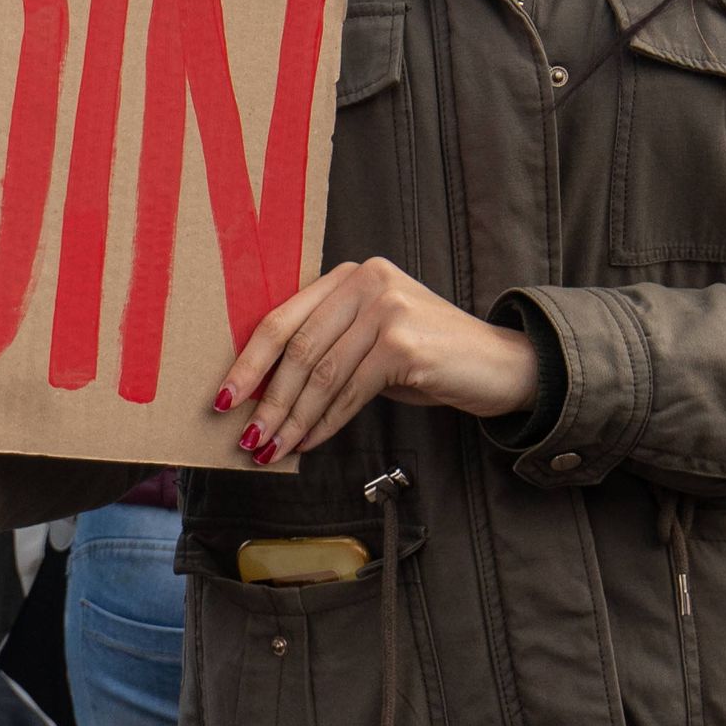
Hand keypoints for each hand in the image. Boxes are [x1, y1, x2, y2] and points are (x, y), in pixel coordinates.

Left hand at [213, 258, 536, 465]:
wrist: (501, 366)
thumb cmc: (429, 359)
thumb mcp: (370, 342)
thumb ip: (326, 349)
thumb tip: (264, 394)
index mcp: (350, 275)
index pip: (283, 319)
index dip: (249, 361)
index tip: (224, 397)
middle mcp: (366, 281)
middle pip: (298, 349)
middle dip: (267, 399)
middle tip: (247, 437)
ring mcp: (387, 309)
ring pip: (321, 375)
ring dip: (292, 419)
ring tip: (273, 449)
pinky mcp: (404, 343)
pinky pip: (349, 392)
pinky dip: (324, 423)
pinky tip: (309, 443)